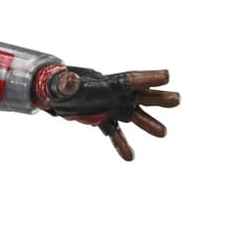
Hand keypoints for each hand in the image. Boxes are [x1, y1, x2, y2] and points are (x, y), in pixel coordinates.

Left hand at [44, 67, 179, 160]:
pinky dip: (122, 144)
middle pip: (141, 96)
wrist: (56, 96)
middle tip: (176, 100)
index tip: (166, 76)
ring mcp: (112, 108)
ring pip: (134, 116)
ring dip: (148, 124)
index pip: (130, 80)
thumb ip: (66, 83)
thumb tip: (70, 80)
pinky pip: (115, 134)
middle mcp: (115, 95)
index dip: (148, 78)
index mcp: (107, 83)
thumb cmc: (58, 86)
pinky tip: (129, 157)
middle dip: (158, 98)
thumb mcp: (59, 85)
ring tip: (163, 133)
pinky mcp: (105, 121)